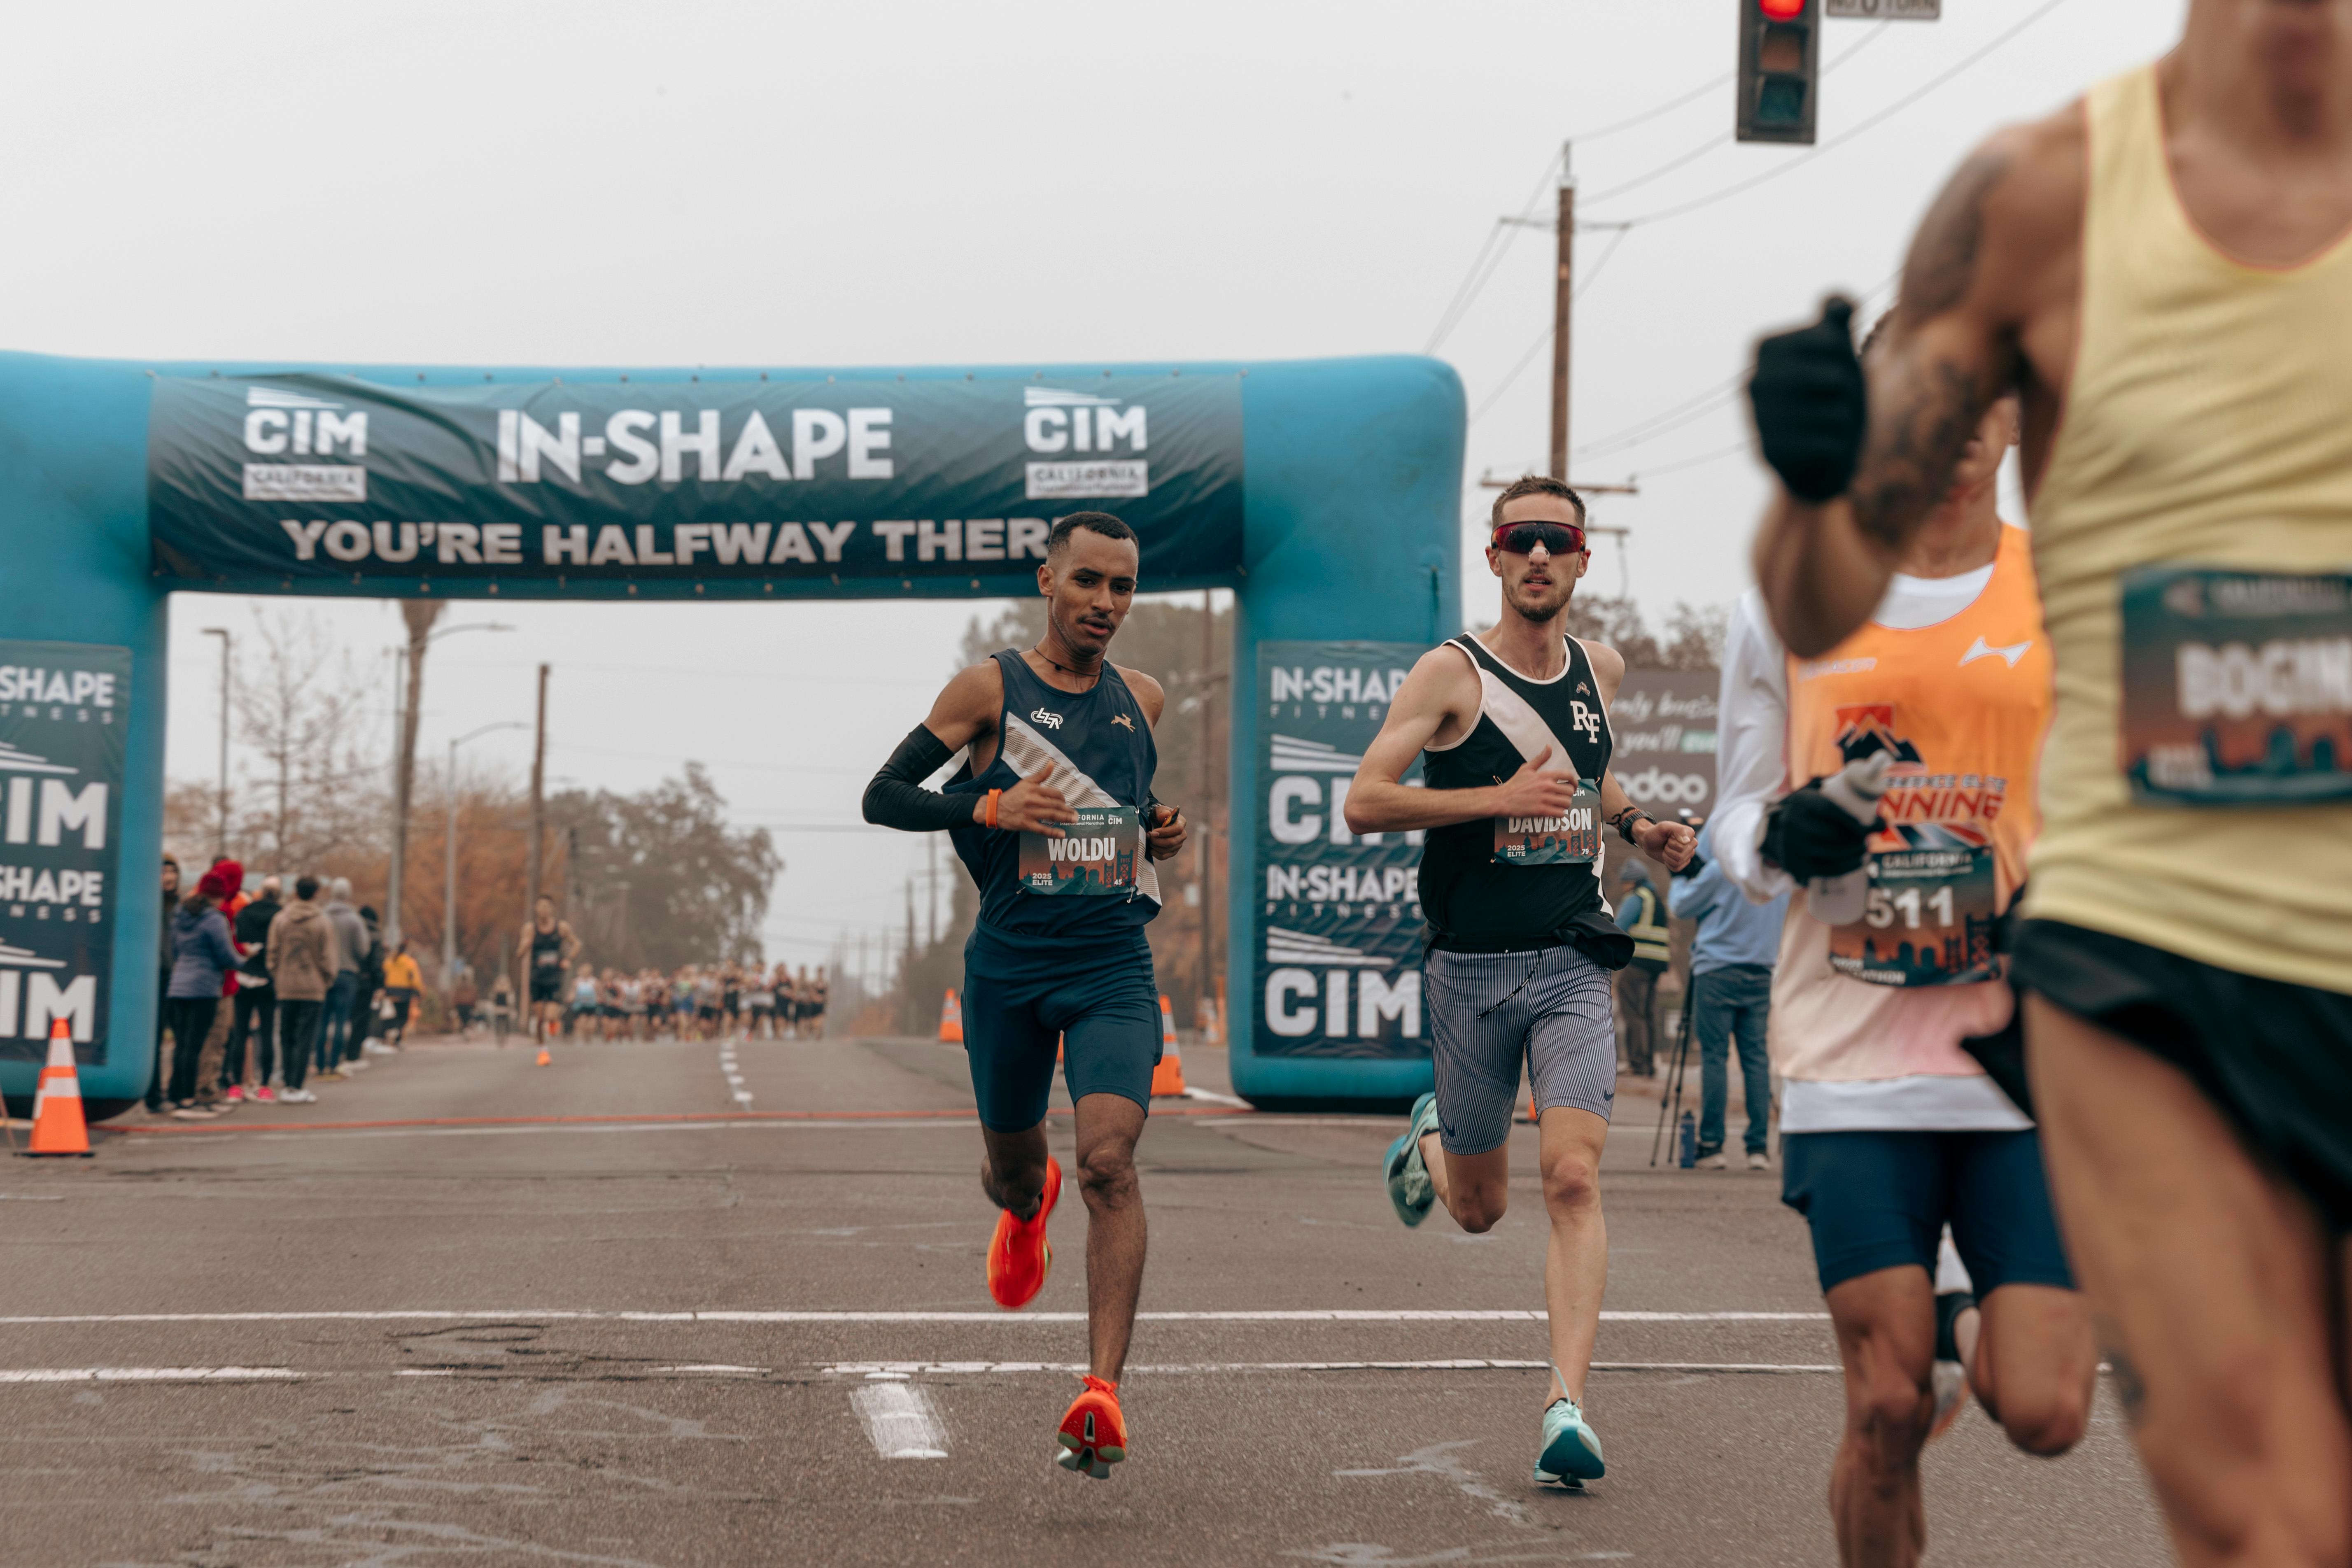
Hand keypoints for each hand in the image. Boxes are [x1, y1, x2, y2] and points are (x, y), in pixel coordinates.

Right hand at [991, 763, 1077, 836]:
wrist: (996, 809)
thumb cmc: (1013, 795)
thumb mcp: (1026, 782)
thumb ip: (1041, 774)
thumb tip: (1052, 763)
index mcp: (1033, 789)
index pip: (1054, 793)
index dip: (1063, 798)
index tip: (1065, 802)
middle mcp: (1033, 800)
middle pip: (1055, 805)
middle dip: (1067, 810)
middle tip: (1075, 814)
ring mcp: (1030, 813)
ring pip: (1051, 816)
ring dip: (1065, 818)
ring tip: (1074, 820)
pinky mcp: (1026, 825)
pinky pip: (1042, 829)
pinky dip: (1053, 832)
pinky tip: (1062, 834)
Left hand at [1146, 802, 1186, 860]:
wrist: (1158, 823)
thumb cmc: (1160, 816)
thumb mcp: (1160, 810)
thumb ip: (1162, 812)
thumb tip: (1165, 815)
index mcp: (1182, 822)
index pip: (1177, 829)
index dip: (1165, 832)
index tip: (1153, 832)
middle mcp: (1182, 835)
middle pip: (1172, 842)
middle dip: (1157, 841)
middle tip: (1148, 836)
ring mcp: (1178, 844)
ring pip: (1167, 850)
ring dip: (1155, 846)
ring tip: (1148, 839)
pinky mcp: (1172, 852)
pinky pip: (1163, 856)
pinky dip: (1155, 853)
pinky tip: (1150, 847)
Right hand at [1491, 746, 1579, 819]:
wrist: (1502, 799)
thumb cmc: (1514, 784)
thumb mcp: (1526, 768)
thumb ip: (1540, 758)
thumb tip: (1549, 747)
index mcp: (1545, 775)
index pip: (1568, 775)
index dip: (1574, 781)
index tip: (1573, 786)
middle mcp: (1546, 786)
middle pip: (1569, 791)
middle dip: (1568, 795)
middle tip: (1563, 797)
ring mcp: (1544, 799)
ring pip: (1566, 803)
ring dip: (1565, 805)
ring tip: (1559, 805)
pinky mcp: (1541, 811)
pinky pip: (1560, 813)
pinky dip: (1560, 814)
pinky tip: (1555, 812)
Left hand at [1637, 817, 1696, 871]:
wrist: (1648, 842)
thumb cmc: (1656, 833)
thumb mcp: (1663, 827)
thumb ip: (1677, 829)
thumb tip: (1687, 841)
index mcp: (1690, 834)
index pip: (1684, 845)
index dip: (1672, 843)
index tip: (1668, 837)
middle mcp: (1691, 844)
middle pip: (1681, 855)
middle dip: (1668, 850)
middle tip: (1666, 844)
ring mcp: (1688, 854)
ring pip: (1678, 862)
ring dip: (1667, 856)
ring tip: (1665, 849)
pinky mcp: (1682, 863)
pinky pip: (1677, 868)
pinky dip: (1668, 863)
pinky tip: (1666, 856)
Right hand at [1750, 296, 1865, 502]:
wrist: (1813, 448)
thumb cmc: (1828, 390)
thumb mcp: (1835, 349)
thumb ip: (1836, 319)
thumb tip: (1842, 303)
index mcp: (1764, 346)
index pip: (1833, 342)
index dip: (1846, 356)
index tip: (1832, 366)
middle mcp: (1754, 381)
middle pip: (1836, 378)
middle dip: (1847, 392)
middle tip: (1833, 400)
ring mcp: (1758, 418)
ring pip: (1835, 414)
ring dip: (1843, 420)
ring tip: (1827, 423)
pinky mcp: (1769, 453)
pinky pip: (1827, 445)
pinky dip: (1836, 446)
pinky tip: (1823, 445)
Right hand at [1760, 778, 1875, 879]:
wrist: (1775, 832)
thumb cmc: (1805, 812)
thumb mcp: (1813, 794)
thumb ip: (1836, 788)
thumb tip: (1871, 783)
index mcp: (1802, 802)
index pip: (1834, 812)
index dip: (1859, 821)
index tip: (1878, 825)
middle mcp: (1795, 824)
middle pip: (1837, 835)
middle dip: (1860, 838)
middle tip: (1870, 838)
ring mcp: (1795, 847)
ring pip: (1835, 853)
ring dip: (1856, 853)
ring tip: (1865, 849)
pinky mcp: (1797, 865)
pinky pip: (1828, 869)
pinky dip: (1847, 866)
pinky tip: (1859, 861)